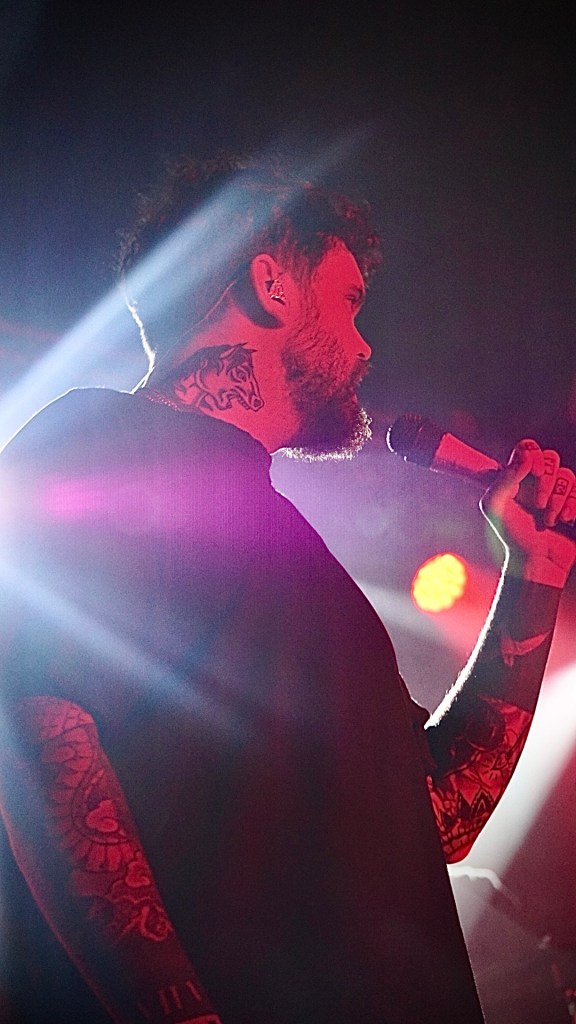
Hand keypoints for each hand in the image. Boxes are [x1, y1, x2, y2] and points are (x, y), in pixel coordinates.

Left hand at [480, 439, 575, 586]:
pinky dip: (572, 505)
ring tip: (549, 520)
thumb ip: (504, 478)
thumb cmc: (511, 536)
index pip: (528, 448)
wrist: (537, 563)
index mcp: (517, 477)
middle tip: (537, 505)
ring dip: (558, 499)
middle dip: (546, 481)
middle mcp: (538, 481)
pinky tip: (564, 520)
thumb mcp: (495, 507)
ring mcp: (558, 492)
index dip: (532, 454)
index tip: (532, 471)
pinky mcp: (573, 504)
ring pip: (567, 475)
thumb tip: (526, 457)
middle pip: (551, 457)